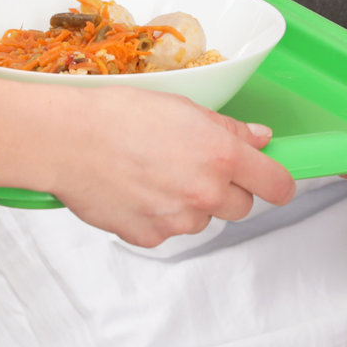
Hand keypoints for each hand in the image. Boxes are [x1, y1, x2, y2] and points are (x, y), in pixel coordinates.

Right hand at [45, 89, 296, 246]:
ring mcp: (177, 221)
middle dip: (226, 191)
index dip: (279, 184)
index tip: (276, 183)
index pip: (276, 185)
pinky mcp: (149, 238)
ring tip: (154, 174)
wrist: (68, 141)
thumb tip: (259, 139)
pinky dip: (157, 215)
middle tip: (195, 167)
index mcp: (221, 156)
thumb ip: (228, 129)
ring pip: (201, 220)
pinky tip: (136, 190)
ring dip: (189, 203)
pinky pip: (167, 231)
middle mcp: (205, 193)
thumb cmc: (119, 115)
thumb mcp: (183, 108)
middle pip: (241, 207)